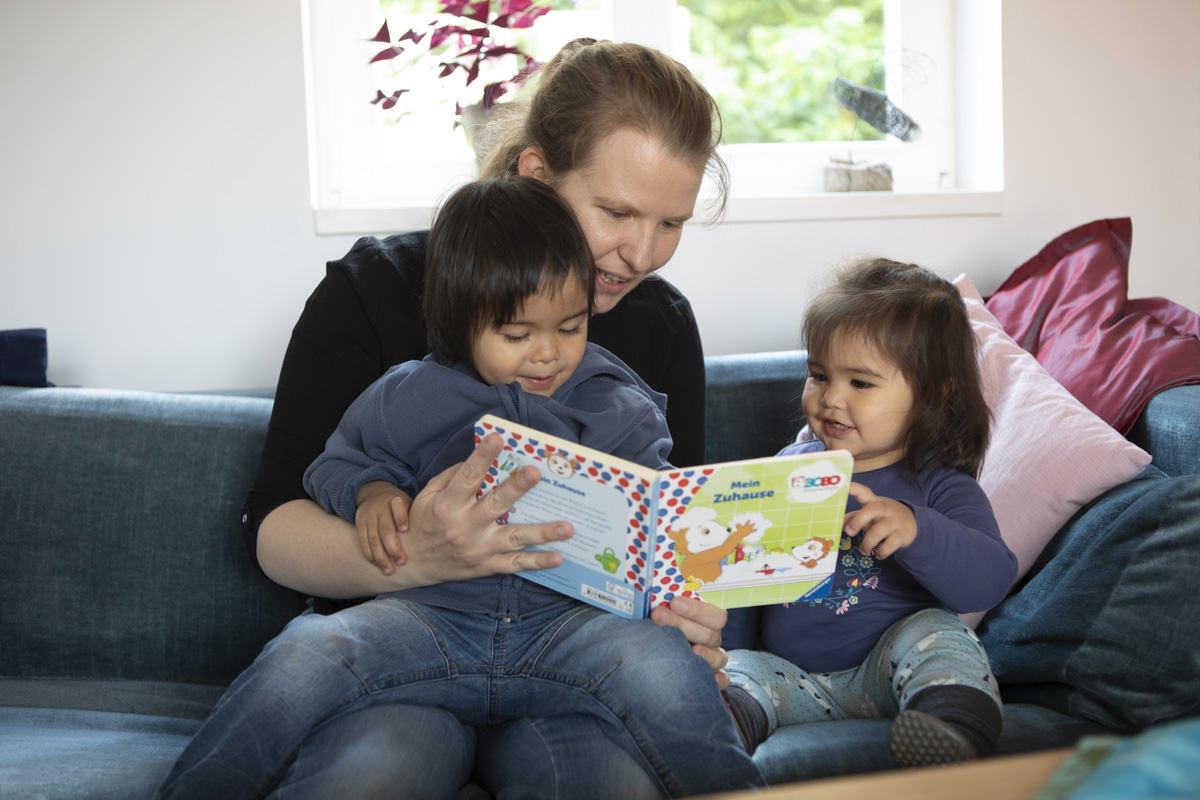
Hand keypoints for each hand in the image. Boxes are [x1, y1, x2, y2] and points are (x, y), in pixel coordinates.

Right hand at [354, 481, 411, 574]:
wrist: (374, 493)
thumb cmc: (400, 506)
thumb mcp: (409, 504)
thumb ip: (418, 517)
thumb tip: (436, 538)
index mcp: (397, 501)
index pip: (398, 506)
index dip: (401, 517)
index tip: (405, 529)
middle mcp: (381, 507)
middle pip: (385, 529)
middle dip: (393, 548)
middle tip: (402, 562)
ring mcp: (369, 515)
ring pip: (373, 538)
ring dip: (380, 556)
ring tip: (389, 571)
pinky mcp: (359, 522)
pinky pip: (363, 540)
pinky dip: (369, 553)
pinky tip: (375, 563)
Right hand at [401, 433, 574, 581]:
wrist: (413, 563)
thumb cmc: (424, 522)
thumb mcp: (429, 494)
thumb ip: (453, 476)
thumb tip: (480, 460)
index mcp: (448, 505)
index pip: (467, 477)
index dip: (482, 456)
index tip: (497, 438)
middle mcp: (465, 526)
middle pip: (496, 504)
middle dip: (517, 488)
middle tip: (536, 473)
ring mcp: (478, 548)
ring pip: (514, 538)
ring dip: (542, 533)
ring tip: (567, 527)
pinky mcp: (486, 565)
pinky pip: (515, 565)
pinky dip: (537, 562)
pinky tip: (558, 557)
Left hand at [650, 595, 729, 689]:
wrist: (650, 656)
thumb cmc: (656, 624)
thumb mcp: (659, 609)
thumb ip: (661, 601)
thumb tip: (646, 586)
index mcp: (705, 619)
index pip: (714, 613)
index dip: (696, 608)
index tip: (673, 602)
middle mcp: (711, 638)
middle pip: (709, 633)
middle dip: (682, 625)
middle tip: (659, 616)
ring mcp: (713, 659)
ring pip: (718, 656)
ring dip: (704, 654)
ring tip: (689, 651)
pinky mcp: (711, 678)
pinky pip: (723, 680)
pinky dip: (718, 680)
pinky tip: (709, 679)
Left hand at [844, 482, 917, 559]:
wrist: (913, 522)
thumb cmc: (883, 516)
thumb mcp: (869, 513)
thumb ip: (854, 516)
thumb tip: (840, 522)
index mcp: (874, 501)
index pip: (864, 492)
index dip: (854, 488)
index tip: (845, 486)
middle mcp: (885, 508)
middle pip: (872, 510)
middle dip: (858, 521)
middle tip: (849, 532)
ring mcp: (895, 521)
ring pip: (879, 531)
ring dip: (867, 543)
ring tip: (863, 550)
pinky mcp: (903, 535)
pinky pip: (890, 545)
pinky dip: (881, 552)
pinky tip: (878, 555)